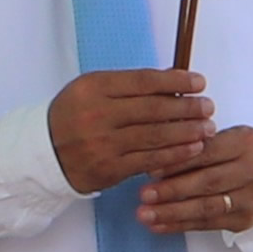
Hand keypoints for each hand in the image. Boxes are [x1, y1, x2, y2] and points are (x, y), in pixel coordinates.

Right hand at [49, 66, 219, 195]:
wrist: (44, 153)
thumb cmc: (73, 116)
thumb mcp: (92, 90)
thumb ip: (128, 86)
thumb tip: (173, 84)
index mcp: (94, 88)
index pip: (144, 81)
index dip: (176, 82)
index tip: (199, 83)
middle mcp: (98, 115)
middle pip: (154, 109)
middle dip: (188, 108)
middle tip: (208, 107)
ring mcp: (103, 144)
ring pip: (155, 136)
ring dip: (187, 132)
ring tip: (207, 127)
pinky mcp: (110, 169)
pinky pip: (149, 160)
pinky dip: (174, 154)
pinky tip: (192, 148)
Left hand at [135, 121, 252, 236]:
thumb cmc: (236, 155)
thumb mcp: (223, 138)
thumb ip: (194, 141)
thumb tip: (154, 152)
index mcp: (246, 142)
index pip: (208, 152)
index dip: (178, 162)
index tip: (151, 169)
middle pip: (208, 181)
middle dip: (172, 189)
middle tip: (143, 194)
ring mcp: (252, 197)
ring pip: (207, 206)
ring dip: (172, 211)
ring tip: (145, 214)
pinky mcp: (245, 219)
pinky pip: (207, 224)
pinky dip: (179, 225)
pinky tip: (158, 225)